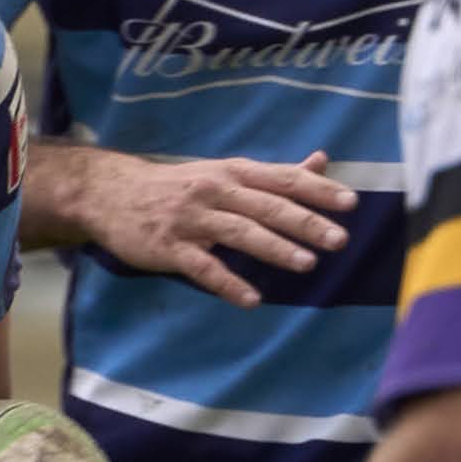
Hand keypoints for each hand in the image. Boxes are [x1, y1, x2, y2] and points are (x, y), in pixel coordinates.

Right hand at [49, 145, 355, 308]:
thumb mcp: (225, 172)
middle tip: (338, 239)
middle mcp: (215, 192)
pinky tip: (252, 299)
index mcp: (233, 173)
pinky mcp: (169, 248)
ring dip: (274, 249)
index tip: (350, 203)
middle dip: (304, 223)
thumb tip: (321, 162)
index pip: (282, 179)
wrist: (110, 192)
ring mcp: (191, 220)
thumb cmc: (177, 185)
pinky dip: (228, 283)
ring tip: (306, 264)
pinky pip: (203, 267)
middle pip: (267, 206)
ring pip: (239, 233)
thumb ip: (275, 173)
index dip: (317, 191)